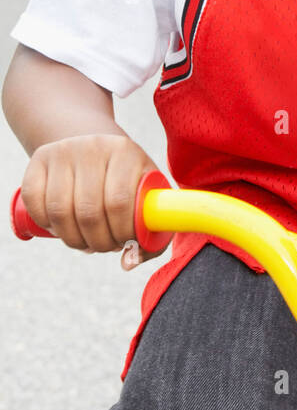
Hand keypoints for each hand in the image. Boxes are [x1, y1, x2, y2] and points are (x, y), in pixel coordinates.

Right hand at [20, 134, 160, 259]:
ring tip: (86, 241)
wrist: (97, 152)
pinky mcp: (39, 158)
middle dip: (98, 242)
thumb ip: (149, 234)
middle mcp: (93, 146)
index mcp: (126, 153)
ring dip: (72, 239)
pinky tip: (60, 227)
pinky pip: (34, 200)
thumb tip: (127, 263)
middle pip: (88, 211)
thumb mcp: (147, 199)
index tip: (125, 243)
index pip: (119, 203)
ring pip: (59, 210)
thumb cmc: (128, 183)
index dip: (121, 233)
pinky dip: (45, 223)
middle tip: (105, 246)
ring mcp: (63, 150)